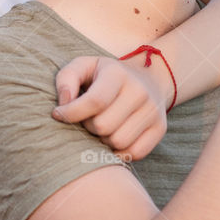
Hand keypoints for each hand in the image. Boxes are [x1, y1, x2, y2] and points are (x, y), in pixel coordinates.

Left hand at [52, 55, 169, 161]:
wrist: (147, 78)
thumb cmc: (104, 76)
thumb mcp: (83, 66)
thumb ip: (66, 79)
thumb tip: (63, 104)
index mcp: (118, 73)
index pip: (95, 101)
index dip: (71, 113)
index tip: (58, 114)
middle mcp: (140, 91)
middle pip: (104, 126)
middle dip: (88, 127)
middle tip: (87, 119)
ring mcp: (153, 110)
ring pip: (118, 142)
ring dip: (103, 140)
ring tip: (101, 127)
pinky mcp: (160, 128)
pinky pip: (135, 153)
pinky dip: (119, 151)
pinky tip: (113, 137)